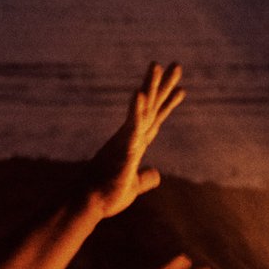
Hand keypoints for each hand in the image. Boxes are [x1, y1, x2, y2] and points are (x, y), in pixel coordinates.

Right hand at [91, 64, 184, 217]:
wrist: (86, 205)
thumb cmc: (106, 196)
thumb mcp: (133, 187)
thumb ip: (145, 178)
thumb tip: (156, 175)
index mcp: (134, 143)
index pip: (155, 118)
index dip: (167, 103)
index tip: (182, 88)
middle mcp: (130, 136)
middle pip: (150, 106)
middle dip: (162, 85)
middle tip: (176, 64)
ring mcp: (125, 140)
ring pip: (141, 109)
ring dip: (149, 87)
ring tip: (156, 66)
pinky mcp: (122, 150)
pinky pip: (131, 127)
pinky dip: (136, 111)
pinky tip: (140, 94)